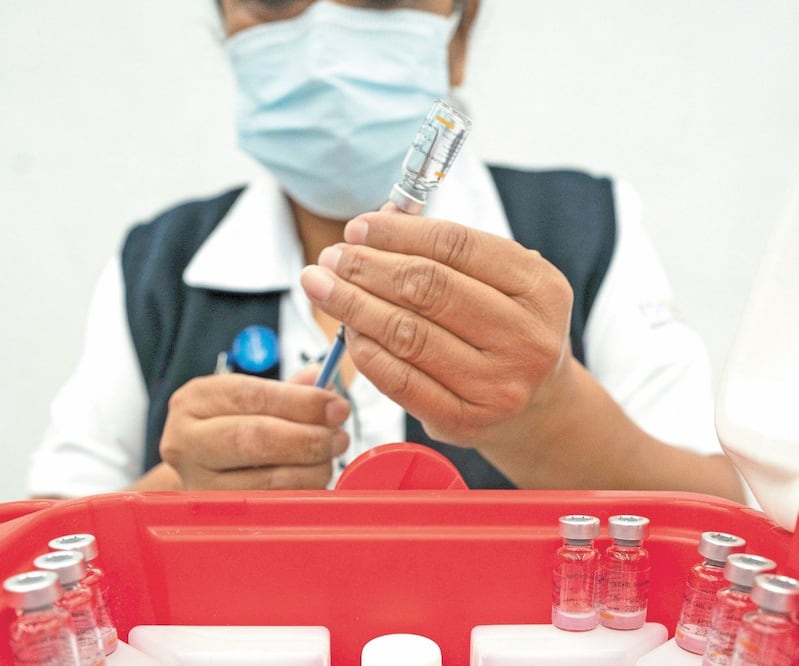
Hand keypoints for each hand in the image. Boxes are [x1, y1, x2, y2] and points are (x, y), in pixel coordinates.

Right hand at [159, 367, 349, 489]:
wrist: (202, 471)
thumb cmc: (233, 427)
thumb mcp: (252, 398)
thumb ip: (290, 388)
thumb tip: (325, 379)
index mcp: (196, 400)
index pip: (251, 396)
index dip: (300, 402)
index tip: (336, 406)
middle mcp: (186, 441)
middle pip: (252, 438)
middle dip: (306, 438)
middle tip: (339, 437)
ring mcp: (197, 483)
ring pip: (264, 479)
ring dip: (310, 468)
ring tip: (329, 457)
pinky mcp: (217, 516)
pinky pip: (270, 506)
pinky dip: (301, 491)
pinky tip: (313, 477)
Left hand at [300, 207, 574, 452]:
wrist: (537, 405)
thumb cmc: (506, 330)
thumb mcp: (500, 281)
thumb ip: (445, 252)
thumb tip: (374, 225)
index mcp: (539, 286)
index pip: (456, 245)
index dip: (397, 233)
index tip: (356, 228)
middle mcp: (526, 336)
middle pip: (427, 288)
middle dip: (367, 267)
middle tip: (331, 258)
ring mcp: (498, 384)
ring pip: (408, 334)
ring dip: (354, 306)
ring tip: (324, 287)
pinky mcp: (465, 420)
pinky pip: (401, 380)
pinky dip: (366, 351)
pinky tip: (349, 332)